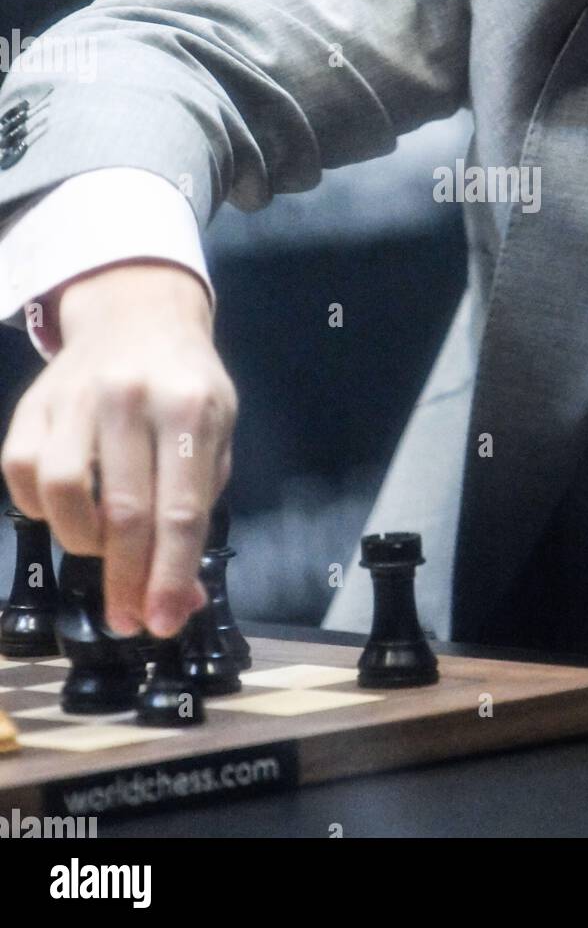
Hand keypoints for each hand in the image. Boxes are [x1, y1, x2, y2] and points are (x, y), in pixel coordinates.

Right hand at [0, 263, 237, 637]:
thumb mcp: (215, 435)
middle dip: (127, 581)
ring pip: (63, 496)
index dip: (169, 576)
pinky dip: (43, 508)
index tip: (163, 623)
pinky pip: (22, 476)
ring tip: (104, 548)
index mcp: (190, 407)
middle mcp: (130, 399)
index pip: (180, 509)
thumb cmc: (185, 385)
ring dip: (84, 544)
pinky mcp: (31, 405)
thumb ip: (199, 512)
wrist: (138, 314)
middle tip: (130, 619)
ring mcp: (74, 398)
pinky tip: (70, 508)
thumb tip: (180, 598)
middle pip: (123, 513)